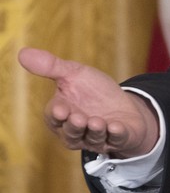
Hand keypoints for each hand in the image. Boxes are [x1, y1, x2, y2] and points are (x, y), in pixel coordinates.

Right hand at [18, 48, 159, 157]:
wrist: (124, 103)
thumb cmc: (93, 90)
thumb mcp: (74, 74)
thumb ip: (51, 67)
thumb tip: (23, 52)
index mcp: (62, 116)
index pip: (54, 118)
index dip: (57, 114)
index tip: (60, 109)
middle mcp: (77, 131)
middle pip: (71, 133)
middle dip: (74, 126)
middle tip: (78, 117)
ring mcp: (98, 137)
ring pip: (93, 139)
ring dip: (95, 131)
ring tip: (97, 122)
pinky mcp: (119, 139)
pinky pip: (117, 140)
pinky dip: (117, 134)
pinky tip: (117, 127)